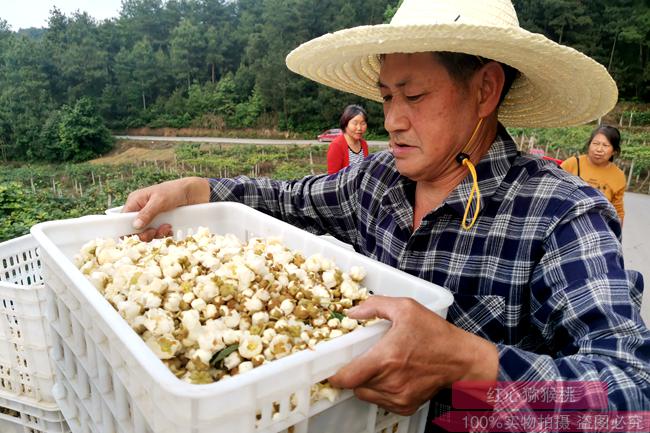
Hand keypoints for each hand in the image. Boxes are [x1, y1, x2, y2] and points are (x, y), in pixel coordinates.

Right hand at [123, 177, 209, 240]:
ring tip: (167, 227)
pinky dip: (164, 233)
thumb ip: (147, 213)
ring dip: (157, 233)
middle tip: (154, 232)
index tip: (136, 236)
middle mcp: (141, 210)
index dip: (127, 229)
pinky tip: (170, 228)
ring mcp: (152, 217)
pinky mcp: (161, 222)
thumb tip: (135, 226)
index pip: (124, 218)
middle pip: (135, 229)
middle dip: (145, 233)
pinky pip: (158, 233)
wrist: (194, 193)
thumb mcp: (159, 201)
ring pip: (147, 233)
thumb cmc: (174, 191)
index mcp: (136, 201)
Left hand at [328, 296, 497, 415]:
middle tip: (363, 359)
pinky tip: (393, 376)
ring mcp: (398, 397)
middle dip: (354, 372)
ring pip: (366, 394)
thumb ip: (375, 306)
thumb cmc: (435, 334)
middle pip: (354, 385)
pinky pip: (381, 402)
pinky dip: (381, 391)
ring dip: (366, 382)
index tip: (334, 365)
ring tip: (381, 366)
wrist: (462, 359)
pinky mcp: (406, 406)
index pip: (346, 378)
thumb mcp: (406, 308)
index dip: (335, 374)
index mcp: (386, 358)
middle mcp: (390, 382)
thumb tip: (352, 312)